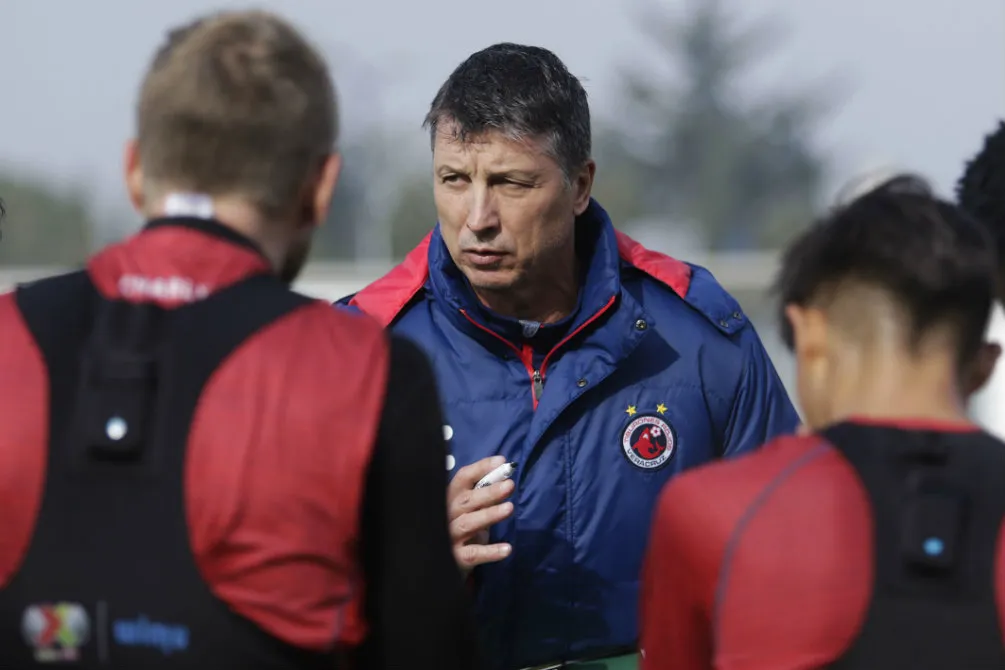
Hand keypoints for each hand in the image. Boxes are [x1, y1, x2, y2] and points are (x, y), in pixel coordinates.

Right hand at [448, 455, 514, 573]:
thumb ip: (483, 496)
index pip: (463, 477)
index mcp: (451, 498)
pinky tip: (507, 549)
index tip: (502, 461)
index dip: (481, 468)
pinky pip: (473, 554)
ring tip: (509, 508)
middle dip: (488, 492)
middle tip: (510, 485)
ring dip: (489, 514)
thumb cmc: (461, 531)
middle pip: (466, 500)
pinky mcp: (455, 558)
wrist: (443, 564)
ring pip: (468, 523)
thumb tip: (505, 477)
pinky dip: (490, 552)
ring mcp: (449, 537)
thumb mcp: (470, 511)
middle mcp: (446, 514)